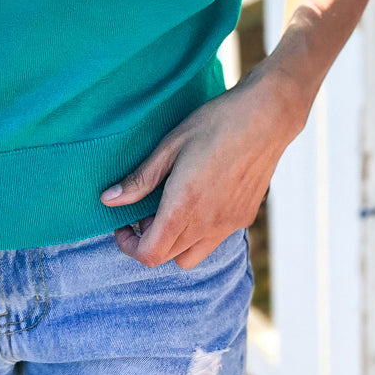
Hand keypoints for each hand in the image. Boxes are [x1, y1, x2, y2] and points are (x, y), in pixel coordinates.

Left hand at [99, 66, 304, 268]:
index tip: (122, 224)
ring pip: (192, 256)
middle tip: (143, 208)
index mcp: (184, 206)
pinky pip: (214, 241)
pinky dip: (197, 232)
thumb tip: (108, 200)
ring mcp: (229, 224)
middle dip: (149, 239)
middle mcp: (208, 224)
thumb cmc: (215, 123)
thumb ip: (140, 179)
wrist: (266, 117)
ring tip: (169, 207)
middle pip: (168, 257)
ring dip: (174, 242)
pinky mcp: (244, 218)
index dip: (129, 246)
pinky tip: (197, 199)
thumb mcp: (170, 145)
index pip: (150, 254)